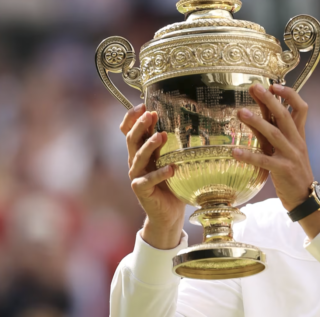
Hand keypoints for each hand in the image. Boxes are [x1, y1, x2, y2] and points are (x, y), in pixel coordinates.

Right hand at [120, 104, 184, 249]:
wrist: (169, 213)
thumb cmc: (173, 184)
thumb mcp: (173, 160)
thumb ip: (175, 146)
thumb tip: (190, 123)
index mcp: (142, 152)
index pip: (129, 131)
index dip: (132, 118)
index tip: (142, 105)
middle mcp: (136, 162)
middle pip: (131, 140)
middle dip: (140, 126)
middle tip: (151, 114)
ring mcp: (137, 176)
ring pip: (138, 157)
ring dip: (150, 145)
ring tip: (162, 136)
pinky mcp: (141, 191)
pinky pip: (148, 181)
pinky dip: (160, 174)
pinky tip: (171, 169)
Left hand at [232, 83, 314, 210]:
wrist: (305, 197)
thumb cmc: (293, 171)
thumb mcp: (287, 149)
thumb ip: (275, 132)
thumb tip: (262, 113)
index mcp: (299, 135)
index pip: (301, 108)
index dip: (289, 95)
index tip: (274, 85)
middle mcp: (296, 142)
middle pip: (285, 116)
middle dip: (270, 100)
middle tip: (255, 87)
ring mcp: (291, 156)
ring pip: (274, 134)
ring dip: (257, 122)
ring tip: (240, 112)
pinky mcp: (283, 170)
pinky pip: (264, 161)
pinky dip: (249, 156)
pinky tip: (234, 152)